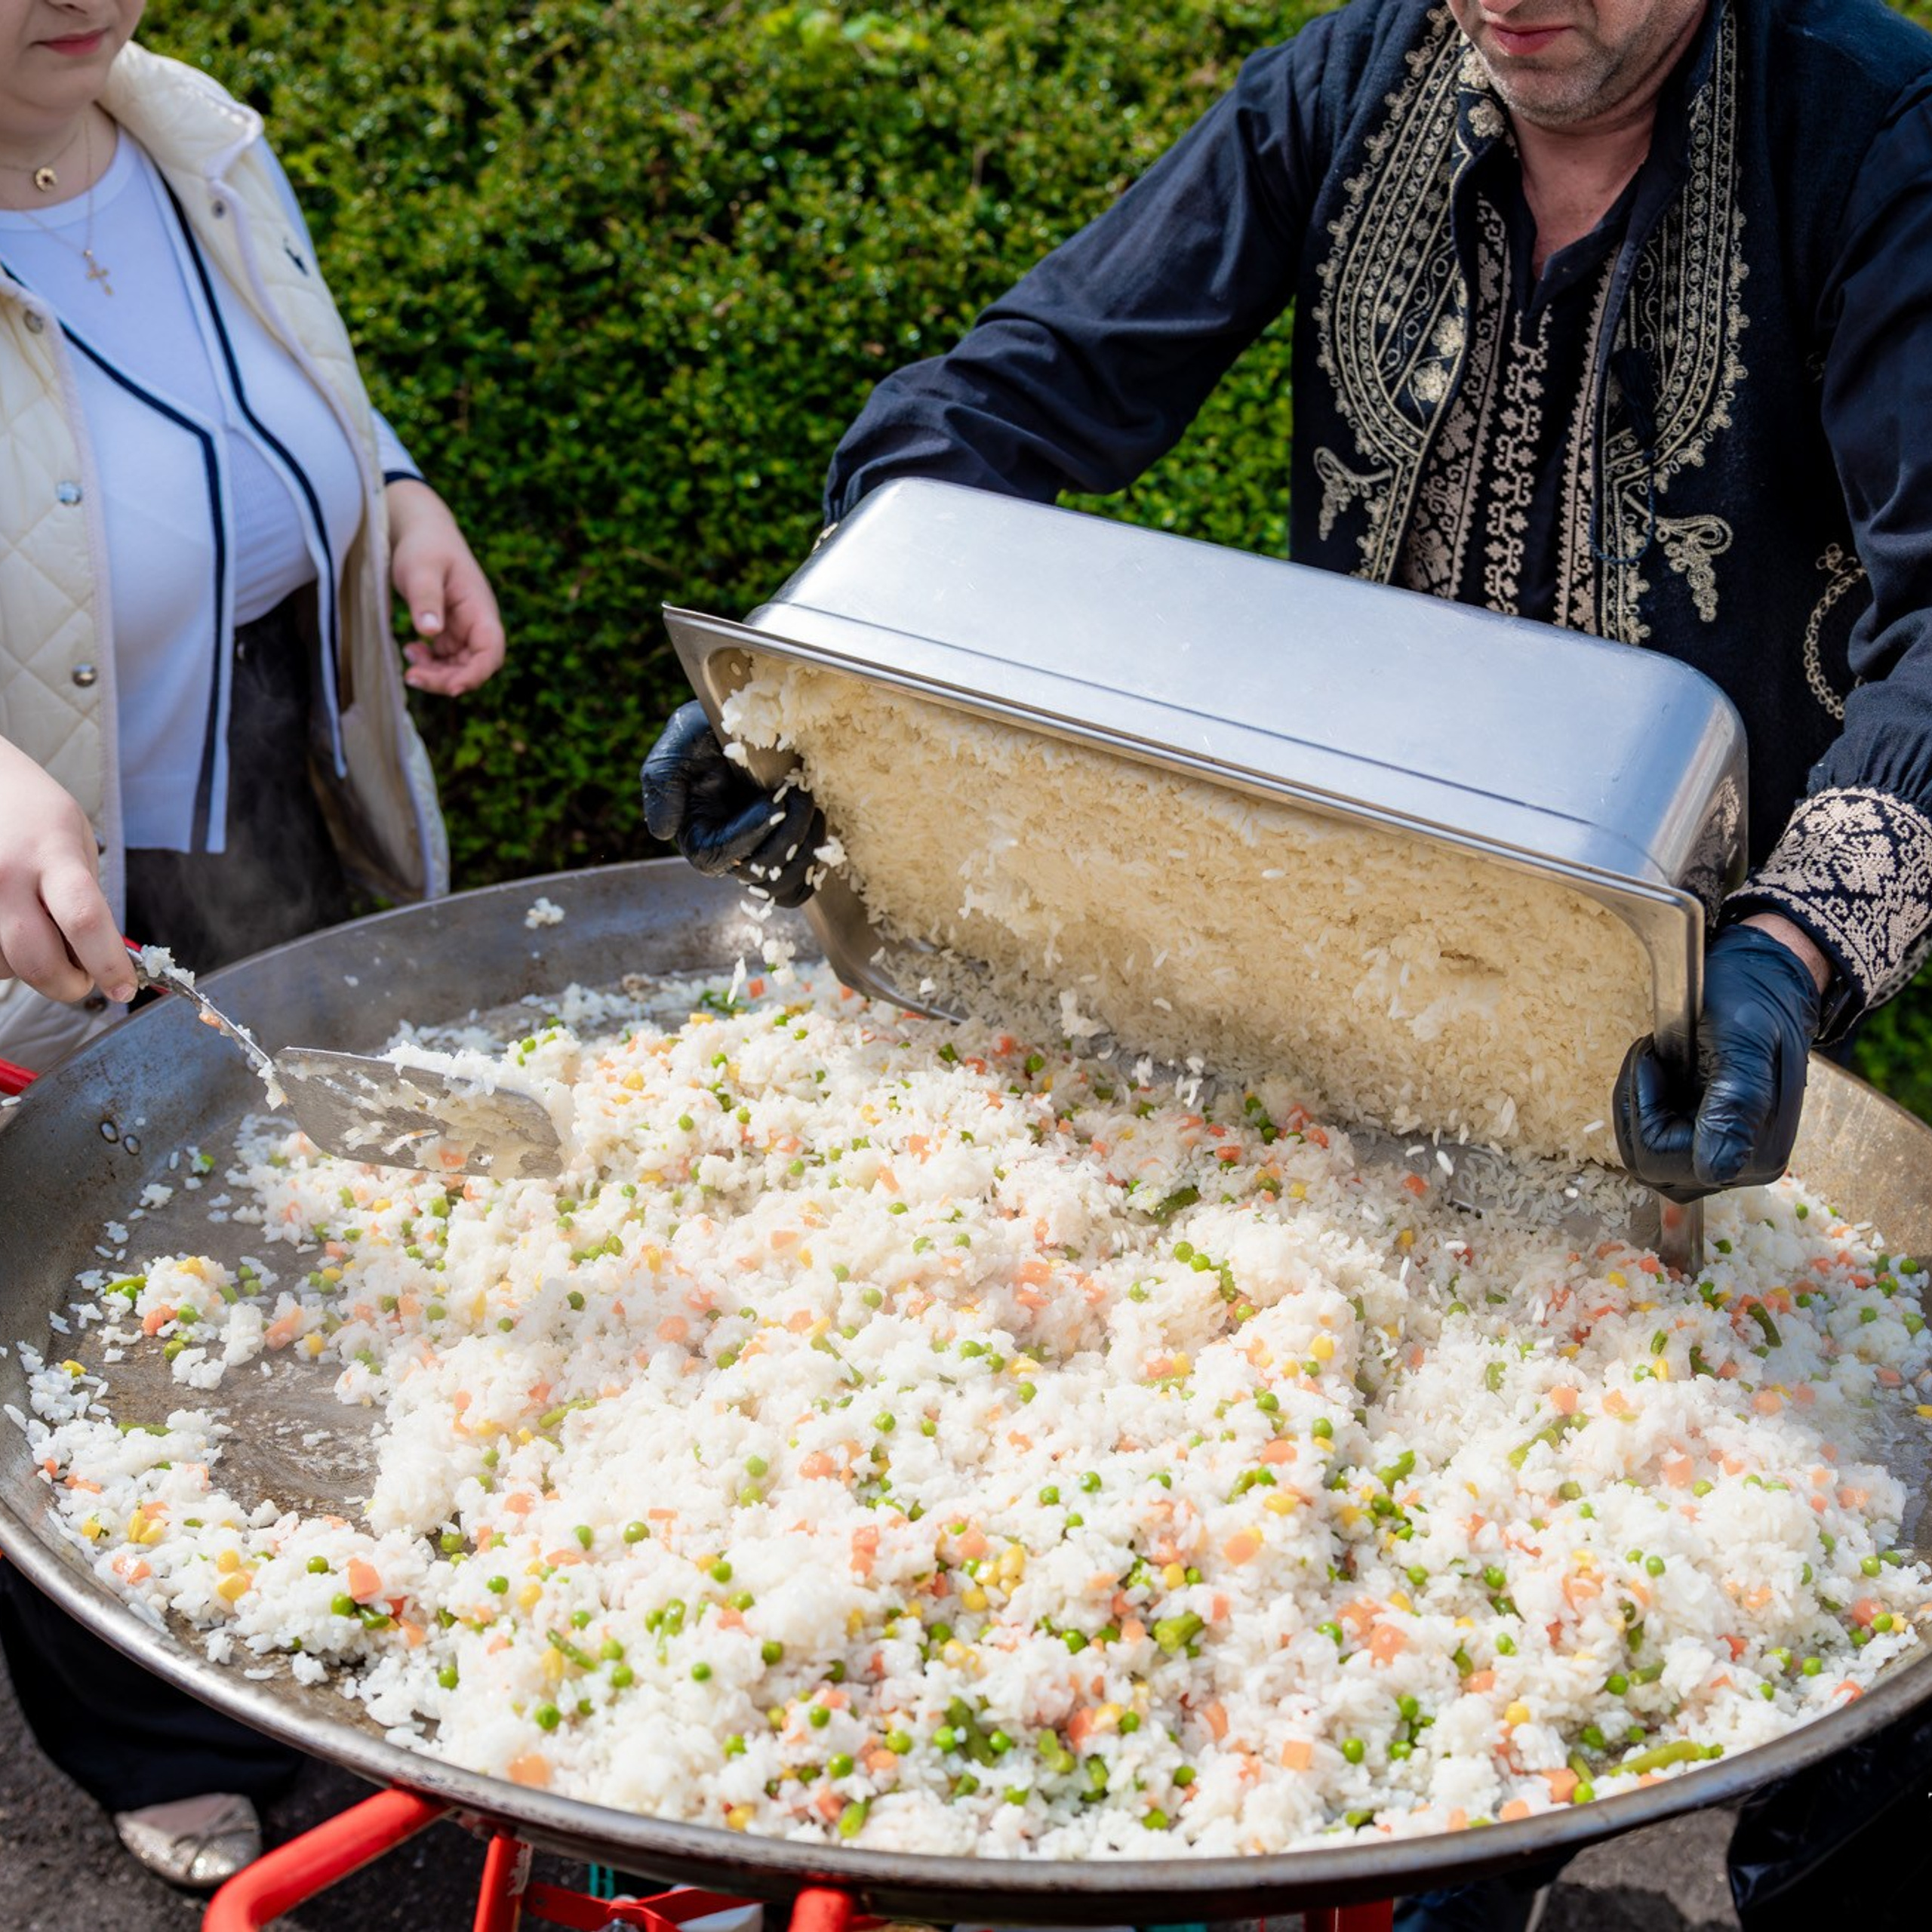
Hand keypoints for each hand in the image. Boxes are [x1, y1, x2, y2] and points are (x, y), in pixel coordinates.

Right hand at [0, 738, 135, 1005]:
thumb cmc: (34, 812)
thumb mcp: (75, 839)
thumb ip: (86, 895)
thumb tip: (102, 955)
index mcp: (52, 853)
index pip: (84, 920)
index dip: (107, 964)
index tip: (124, 986)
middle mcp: (6, 875)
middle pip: (36, 959)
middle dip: (68, 985)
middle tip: (84, 981)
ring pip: (5, 965)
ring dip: (31, 969)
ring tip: (42, 937)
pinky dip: (4, 958)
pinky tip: (13, 932)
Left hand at [386, 479, 505, 694]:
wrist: (421, 530)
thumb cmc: (424, 546)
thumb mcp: (421, 569)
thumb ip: (426, 599)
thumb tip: (428, 632)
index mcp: (480, 609)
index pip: (491, 651)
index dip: (476, 674)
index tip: (452, 689)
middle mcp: (477, 623)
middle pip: (474, 666)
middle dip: (446, 680)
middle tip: (412, 677)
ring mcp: (464, 629)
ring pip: (459, 667)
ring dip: (437, 675)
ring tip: (409, 666)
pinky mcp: (449, 630)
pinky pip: (446, 659)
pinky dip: (430, 663)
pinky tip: (411, 651)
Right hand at [640, 701, 825, 907]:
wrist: (753, 721)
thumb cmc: (712, 726)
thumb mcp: (679, 741)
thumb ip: (662, 781)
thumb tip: (663, 833)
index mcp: (697, 834)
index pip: (716, 857)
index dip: (748, 837)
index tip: (774, 804)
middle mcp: (727, 853)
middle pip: (756, 874)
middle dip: (786, 838)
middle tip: (801, 794)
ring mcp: (759, 855)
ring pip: (783, 884)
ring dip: (806, 847)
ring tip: (812, 803)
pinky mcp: (787, 852)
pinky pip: (802, 885)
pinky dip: (816, 864)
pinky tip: (819, 824)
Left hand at [1613, 920, 1827, 1202]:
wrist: (1763, 988)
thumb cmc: (1749, 1004)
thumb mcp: (1740, 1040)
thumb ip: (1734, 1103)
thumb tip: (1716, 1173)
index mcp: (1758, 1153)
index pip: (1657, 1156)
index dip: (1644, 1105)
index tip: (1657, 1057)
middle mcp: (1746, 1169)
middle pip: (1647, 1164)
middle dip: (1638, 1107)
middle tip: (1656, 1057)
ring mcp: (1727, 1163)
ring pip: (1644, 1157)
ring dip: (1639, 1107)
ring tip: (1662, 1064)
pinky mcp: (1711, 1148)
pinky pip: (1652, 1146)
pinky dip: (1645, 1109)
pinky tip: (1665, 1077)